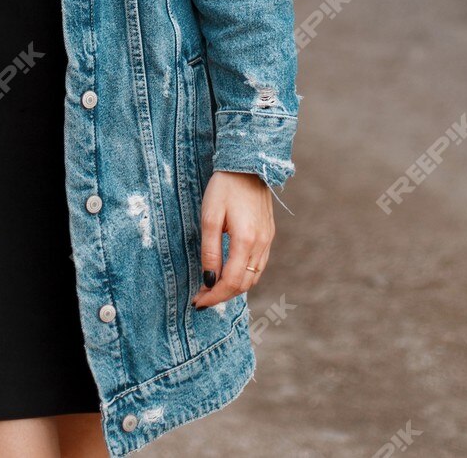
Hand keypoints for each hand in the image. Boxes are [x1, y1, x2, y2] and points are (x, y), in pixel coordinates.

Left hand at [192, 170, 273, 307]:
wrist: (248, 164)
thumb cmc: (224, 187)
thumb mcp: (210, 217)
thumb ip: (210, 251)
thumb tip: (209, 280)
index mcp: (246, 240)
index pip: (231, 282)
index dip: (214, 296)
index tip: (197, 302)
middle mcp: (261, 244)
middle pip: (244, 284)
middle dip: (222, 295)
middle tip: (201, 297)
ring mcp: (268, 240)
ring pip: (254, 277)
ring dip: (233, 287)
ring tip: (212, 288)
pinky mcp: (269, 234)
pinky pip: (259, 265)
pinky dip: (244, 275)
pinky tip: (229, 272)